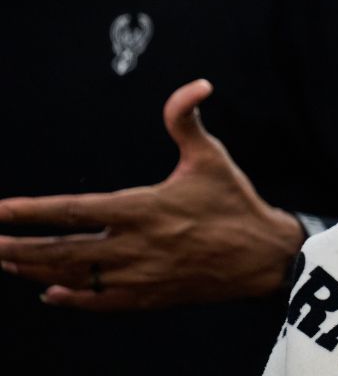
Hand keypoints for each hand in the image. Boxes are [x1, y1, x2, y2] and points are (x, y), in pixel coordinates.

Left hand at [0, 80, 304, 309]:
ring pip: (72, 277)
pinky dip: (70, 298)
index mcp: (143, 208)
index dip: (29, 211)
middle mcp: (135, 246)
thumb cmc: (235, 202)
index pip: (72, 210)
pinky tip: (50, 292)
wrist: (263, 256)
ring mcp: (140, 276)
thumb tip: (197, 84)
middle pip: (60, 250)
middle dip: (16, 247)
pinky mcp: (150, 297)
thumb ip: (188, 119)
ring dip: (34, 270)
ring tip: (7, 260)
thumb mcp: (212, 157)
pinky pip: (98, 302)